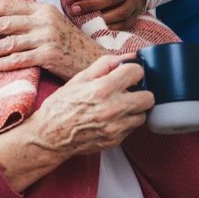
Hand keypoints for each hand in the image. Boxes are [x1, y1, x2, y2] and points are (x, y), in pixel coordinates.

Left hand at [0, 0, 104, 79]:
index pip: (9, 4)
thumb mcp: (53, 24)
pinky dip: (3, 63)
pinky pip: (20, 59)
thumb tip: (1, 20)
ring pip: (9, 41)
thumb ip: (31, 19)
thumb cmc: (71, 44)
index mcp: (43, 9)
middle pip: (5, 22)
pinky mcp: (49, 56)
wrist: (96, 60)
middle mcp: (44, 20)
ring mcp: (47, 38)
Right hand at [32, 54, 153, 157]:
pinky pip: (131, 129)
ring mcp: (115, 128)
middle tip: (128, 91)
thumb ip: (105, 64)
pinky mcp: (115, 141)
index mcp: (102, 89)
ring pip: (143, 115)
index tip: (127, 74)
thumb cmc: (61, 105)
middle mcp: (112, 109)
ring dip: (134, 109)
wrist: (49, 136)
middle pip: (148, 97)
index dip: (133, 71)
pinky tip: (111, 119)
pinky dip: (125, 123)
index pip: (137, 72)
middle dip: (140, 91)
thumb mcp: (79, 79)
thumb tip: (127, 57)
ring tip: (119, 106)